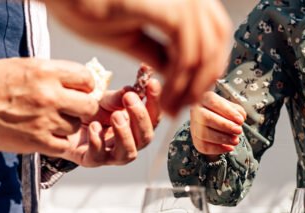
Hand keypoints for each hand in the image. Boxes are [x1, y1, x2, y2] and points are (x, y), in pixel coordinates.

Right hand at [0, 58, 97, 155]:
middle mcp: (49, 95)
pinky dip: (57, 142)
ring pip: (75, 126)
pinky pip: (64, 145)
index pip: (87, 78)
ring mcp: (45, 120)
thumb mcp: (22, 67)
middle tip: (71, 109)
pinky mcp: (38, 142)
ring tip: (47, 120)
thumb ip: (52, 75)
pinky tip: (44, 134)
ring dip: (66, 126)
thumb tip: (80, 83)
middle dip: (83, 108)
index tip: (78, 90)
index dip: (85, 86)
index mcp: (45, 71)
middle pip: (89, 106)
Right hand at [45, 0, 231, 115]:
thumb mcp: (134, 38)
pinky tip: (164, 100)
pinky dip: (179, 83)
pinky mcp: (172, 9)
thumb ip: (161, 53)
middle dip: (202, 81)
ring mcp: (183, 0)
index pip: (213, 35)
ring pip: (205, 55)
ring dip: (189, 89)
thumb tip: (181, 74)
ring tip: (170, 109)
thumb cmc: (88, 7)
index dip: (206, 68)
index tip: (189, 96)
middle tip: (183, 108)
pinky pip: (187, 56)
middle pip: (217, 43)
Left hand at [60, 78, 162, 166]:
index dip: (155, 102)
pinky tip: (93, 126)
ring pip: (128, 153)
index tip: (152, 82)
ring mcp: (111, 155)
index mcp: (136, 128)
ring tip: (115, 116)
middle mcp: (128, 144)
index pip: (153, 118)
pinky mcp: (91, 160)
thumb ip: (118, 97)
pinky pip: (99, 157)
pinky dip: (98, 142)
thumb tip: (133, 89)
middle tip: (130, 98)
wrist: (62, 123)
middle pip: (145, 138)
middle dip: (140, 117)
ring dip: (124, 134)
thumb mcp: (104, 100)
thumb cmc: (89, 113)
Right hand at [190, 91, 245, 155]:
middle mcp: (196, 111)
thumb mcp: (232, 107)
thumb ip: (238, 111)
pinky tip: (229, 148)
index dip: (228, 112)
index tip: (240, 120)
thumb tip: (239, 118)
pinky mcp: (196, 140)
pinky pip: (203, 146)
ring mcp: (194, 126)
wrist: (215, 123)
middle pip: (206, 118)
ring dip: (222, 139)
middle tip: (238, 130)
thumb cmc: (224, 113)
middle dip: (225, 126)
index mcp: (204, 98)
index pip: (214, 103)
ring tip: (235, 140)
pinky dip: (218, 149)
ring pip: (203, 134)